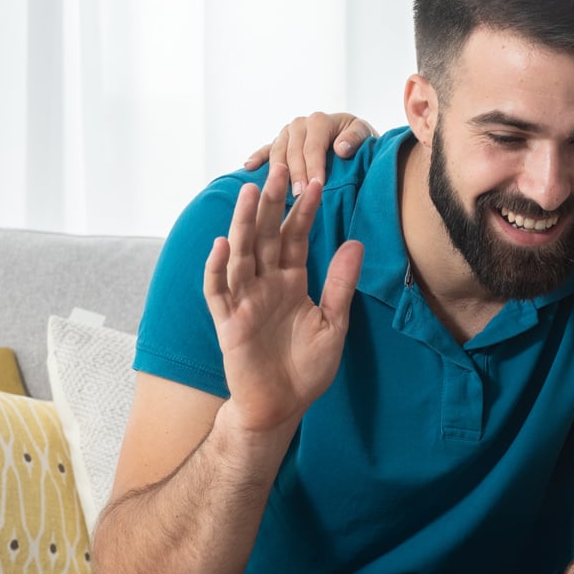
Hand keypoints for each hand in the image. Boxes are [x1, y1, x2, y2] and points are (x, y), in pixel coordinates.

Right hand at [204, 164, 364, 434]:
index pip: (296, 238)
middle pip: (266, 236)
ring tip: (250, 193)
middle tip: (280, 168)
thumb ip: (340, 284)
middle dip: (272, 203)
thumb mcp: (333, 323)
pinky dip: (219, 269)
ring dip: (243, 224)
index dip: (304, 211)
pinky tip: (223, 246)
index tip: (316, 182)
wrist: (282, 405)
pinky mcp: (228, 322)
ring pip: (241, 255)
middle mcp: (265, 284)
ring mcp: (244, 301)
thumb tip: (355, 243)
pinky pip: (219, 291)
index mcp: (291, 282)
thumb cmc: (306, 367)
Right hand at [243, 112, 375, 183]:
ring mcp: (287, 133)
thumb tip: (341, 148)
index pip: (314, 147)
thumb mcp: (365, 134)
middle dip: (296, 174)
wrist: (354, 138)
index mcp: (319, 121)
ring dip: (277, 172)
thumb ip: (355, 138)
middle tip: (299, 196)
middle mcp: (300, 124)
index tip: (318, 186)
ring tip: (277, 190)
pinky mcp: (280, 142)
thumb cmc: (360, 140)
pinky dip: (258, 157)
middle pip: (293, 151)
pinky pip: (266, 150)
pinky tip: (248, 167)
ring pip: (278, 152)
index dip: (315, 167)